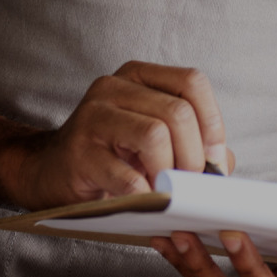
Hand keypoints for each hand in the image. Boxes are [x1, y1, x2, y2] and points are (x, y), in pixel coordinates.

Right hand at [7, 61, 234, 209]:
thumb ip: (196, 146)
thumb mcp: (156, 142)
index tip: (212, 159)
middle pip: (178, 112)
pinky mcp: (80, 152)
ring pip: (155, 134)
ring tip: (166, 188)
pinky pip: (127, 174)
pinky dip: (145, 193)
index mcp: (139, 77)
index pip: (192, 82)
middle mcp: (114, 87)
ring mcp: (93, 116)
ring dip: (170, 171)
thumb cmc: (112, 157)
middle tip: (188, 182)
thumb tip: (224, 164)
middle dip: (193, 155)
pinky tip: (145, 198)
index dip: (212, 122)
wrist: (52, 172)